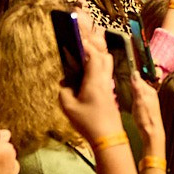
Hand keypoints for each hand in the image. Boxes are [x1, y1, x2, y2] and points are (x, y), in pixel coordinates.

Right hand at [58, 25, 124, 141]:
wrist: (108, 137)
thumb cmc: (88, 122)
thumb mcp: (68, 107)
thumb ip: (64, 91)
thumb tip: (65, 83)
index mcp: (95, 79)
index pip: (93, 54)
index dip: (85, 43)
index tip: (76, 36)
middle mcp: (104, 79)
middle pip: (103, 54)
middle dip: (93, 44)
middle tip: (82, 39)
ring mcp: (109, 85)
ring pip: (106, 62)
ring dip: (97, 54)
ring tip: (85, 50)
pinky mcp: (109, 91)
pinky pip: (105, 71)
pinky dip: (98, 64)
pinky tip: (87, 69)